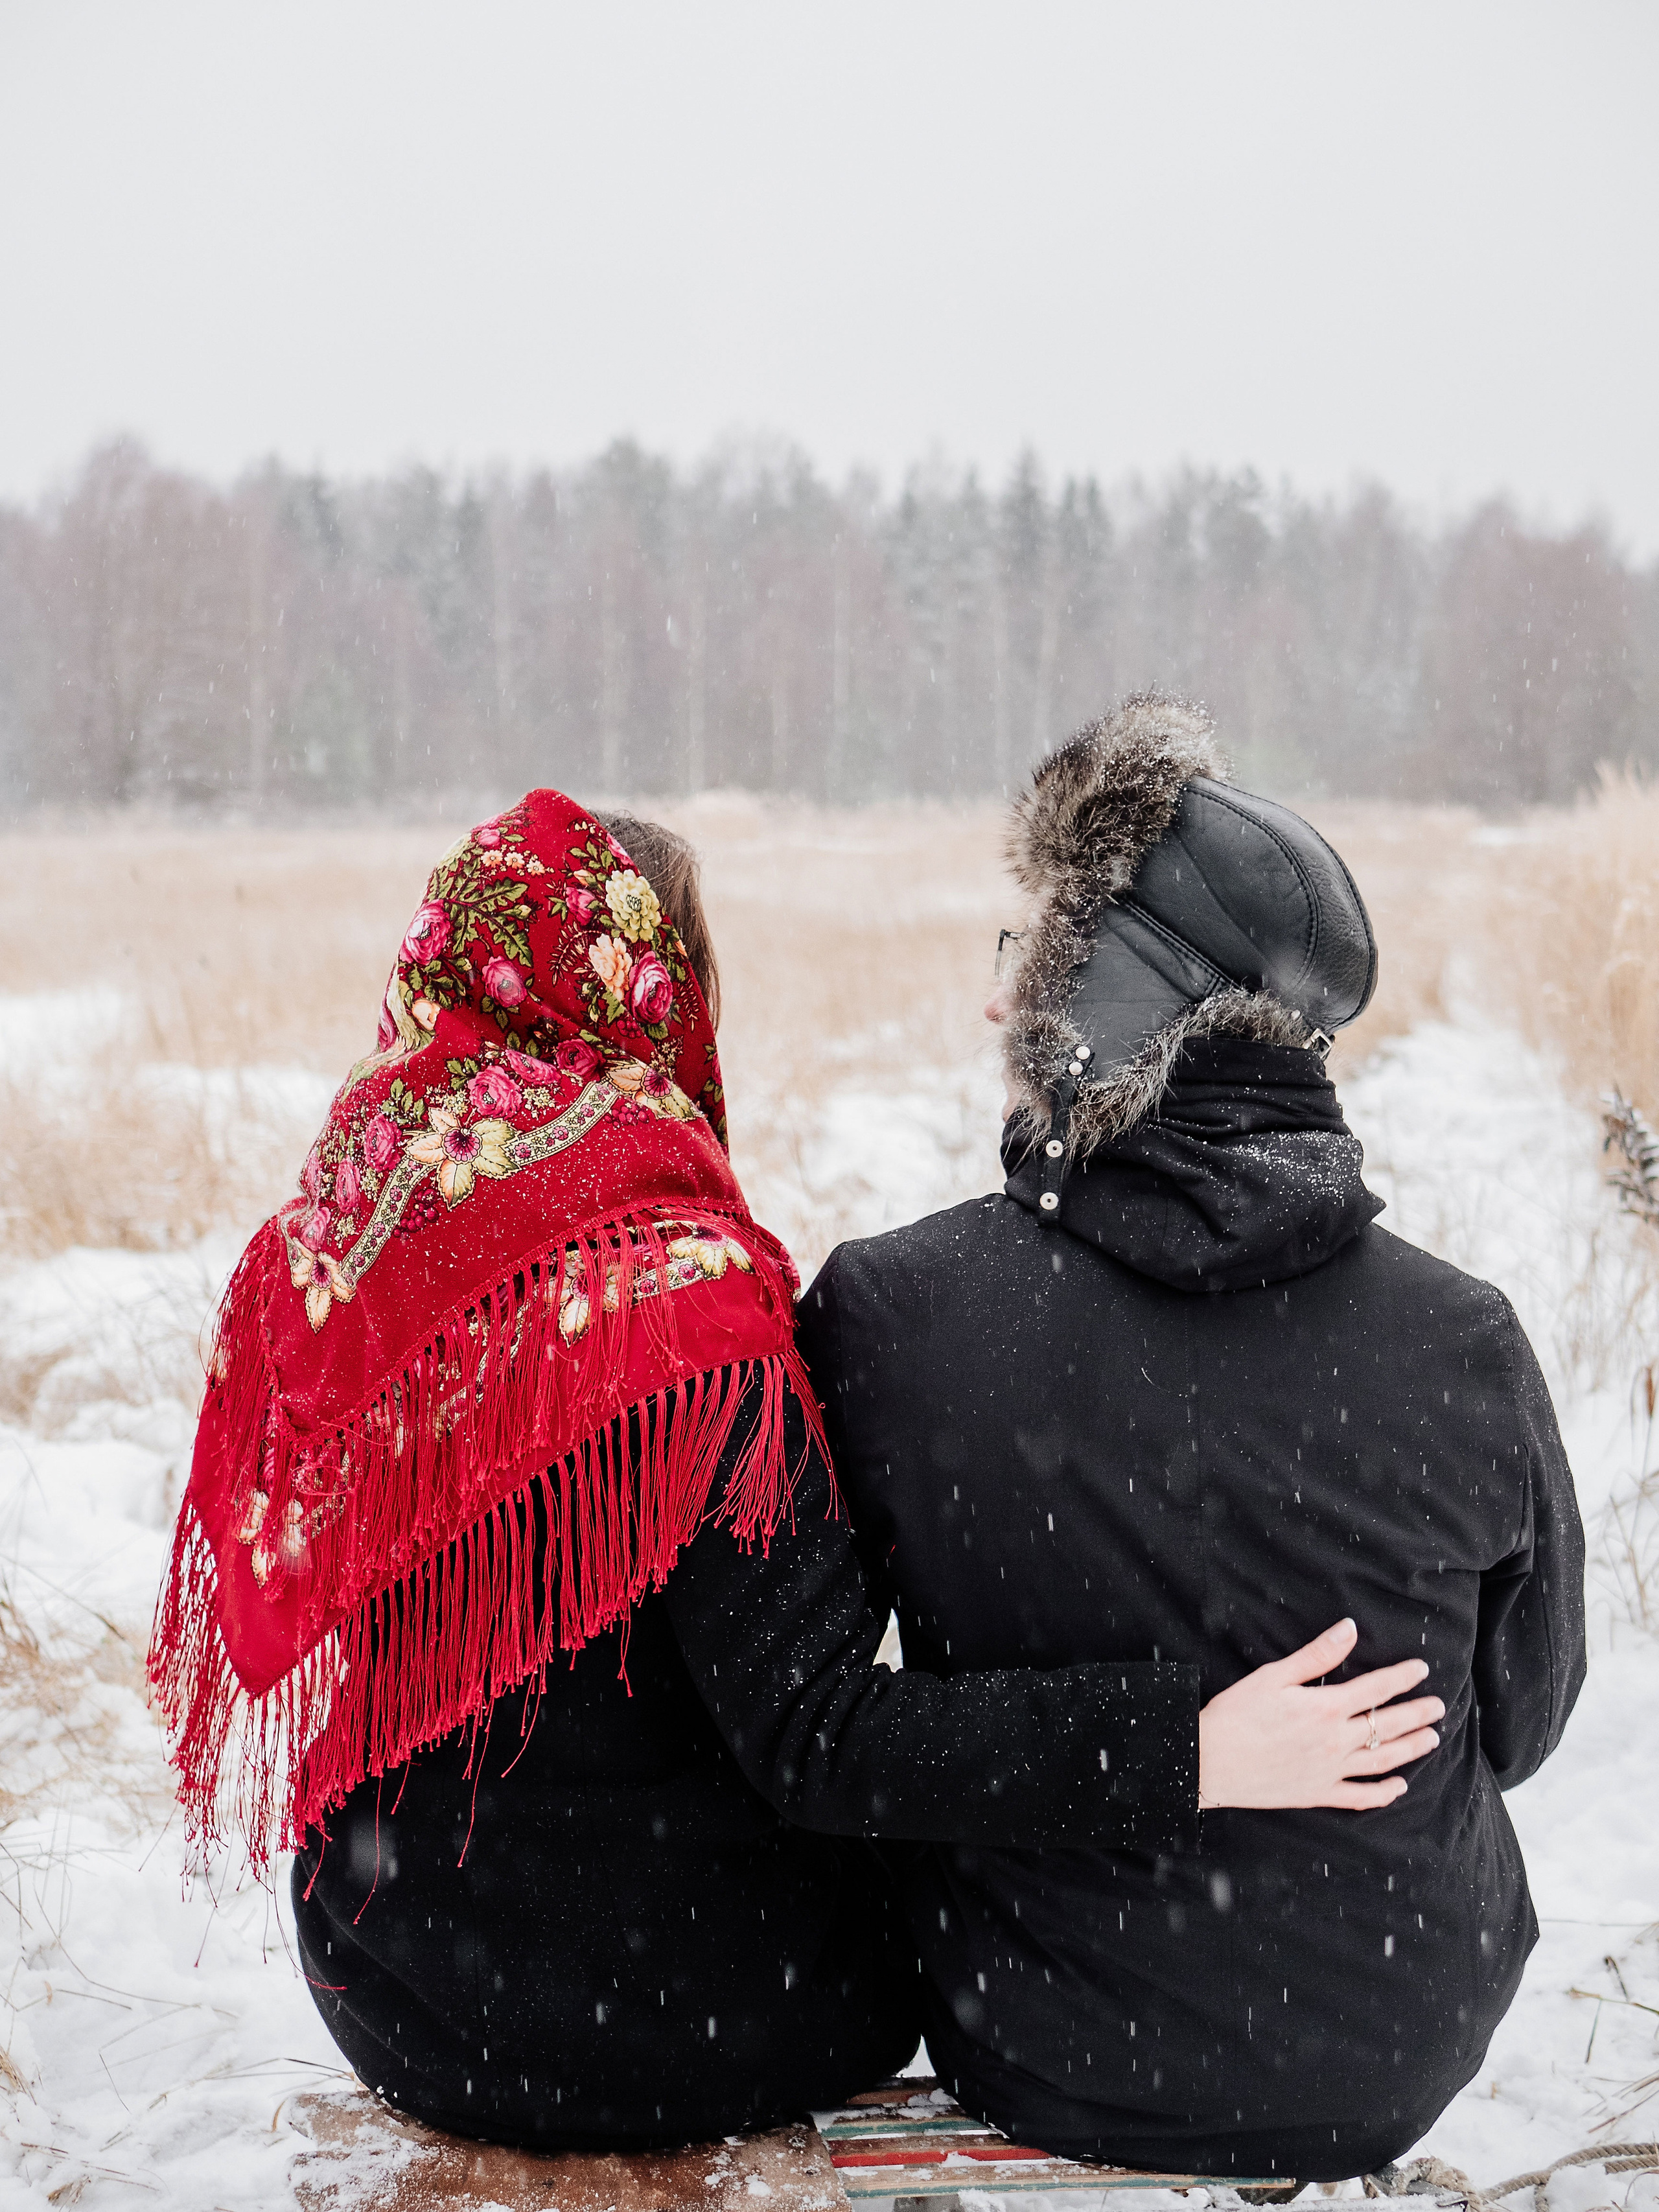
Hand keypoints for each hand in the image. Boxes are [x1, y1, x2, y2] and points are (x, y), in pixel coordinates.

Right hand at [1197, 1618, 1443, 1810]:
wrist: (1208, 1761)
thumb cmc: (1236, 1714)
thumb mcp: (1273, 1676)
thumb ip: (1316, 1655)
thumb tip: (1349, 1629)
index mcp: (1325, 1708)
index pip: (1375, 1689)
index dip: (1401, 1677)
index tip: (1421, 1669)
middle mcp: (1335, 1741)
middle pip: (1387, 1726)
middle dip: (1417, 1714)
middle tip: (1438, 1707)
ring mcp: (1329, 1771)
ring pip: (1382, 1761)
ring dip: (1411, 1749)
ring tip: (1432, 1739)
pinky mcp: (1317, 1794)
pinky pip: (1358, 1796)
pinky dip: (1382, 1793)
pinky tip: (1398, 1787)